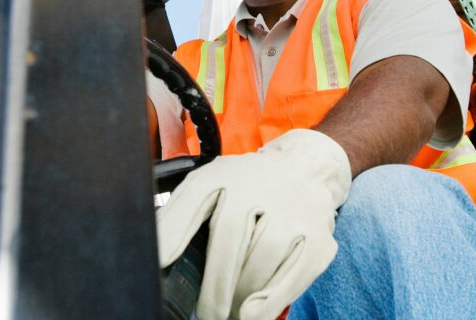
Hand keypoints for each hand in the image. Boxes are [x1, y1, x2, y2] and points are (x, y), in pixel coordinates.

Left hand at [157, 130, 350, 319]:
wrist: (305, 169)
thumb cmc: (247, 188)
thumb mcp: (210, 187)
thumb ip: (180, 215)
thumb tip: (156, 253)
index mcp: (223, 174)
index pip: (194, 199)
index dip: (174, 230)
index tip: (159, 260)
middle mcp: (259, 186)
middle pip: (230, 239)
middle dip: (214, 285)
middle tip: (206, 313)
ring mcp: (292, 211)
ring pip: (261, 261)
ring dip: (240, 295)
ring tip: (229, 311)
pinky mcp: (318, 237)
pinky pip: (294, 276)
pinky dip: (271, 301)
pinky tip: (254, 314)